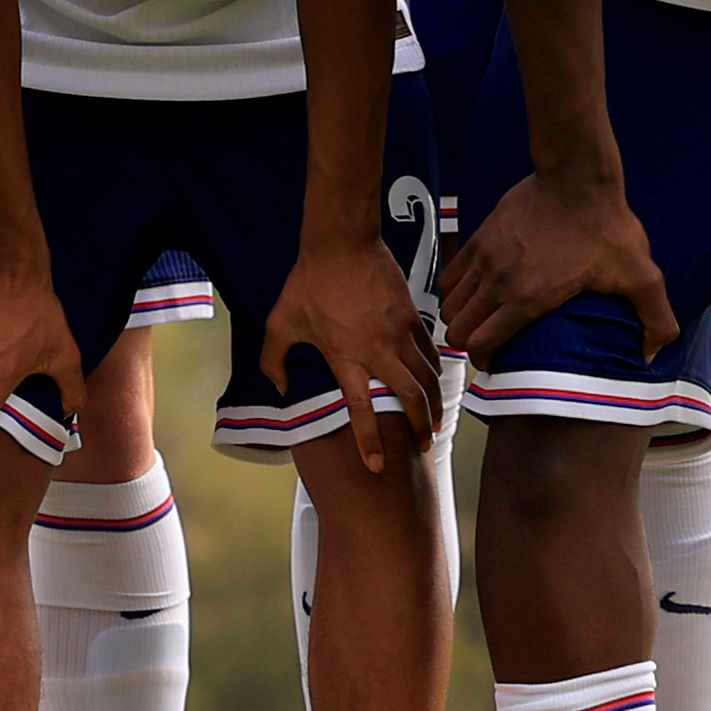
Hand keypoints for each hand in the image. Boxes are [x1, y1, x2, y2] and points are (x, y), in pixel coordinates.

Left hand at [267, 224, 443, 475]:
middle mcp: (379, 351)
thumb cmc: (309, 283)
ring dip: (433, 404)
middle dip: (419, 427)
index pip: (362, 410)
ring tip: (434, 422)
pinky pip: (431, 353)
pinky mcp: (413, 318)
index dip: (371, 442)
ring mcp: (400, 334)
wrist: (343, 243)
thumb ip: (273, 358)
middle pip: (409, 398)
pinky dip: (436, 372)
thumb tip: (277, 387)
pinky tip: (435, 382)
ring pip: (427, 378)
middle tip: (423, 445)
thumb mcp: (280, 322)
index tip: (378, 467)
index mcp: (346, 357)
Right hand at [438, 161, 672, 359]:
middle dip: (468, 343)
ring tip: (478, 322)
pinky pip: (449, 275)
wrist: (576, 177)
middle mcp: (497, 281)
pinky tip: (473, 291)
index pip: (481, 343)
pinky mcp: (479, 238)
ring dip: (459, 318)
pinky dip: (454, 291)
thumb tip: (651, 354)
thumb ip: (655, 319)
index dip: (485, 360)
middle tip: (486, 346)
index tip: (497, 363)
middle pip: (457, 328)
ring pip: (449, 303)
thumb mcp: (641, 276)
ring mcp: (484, 258)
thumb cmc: (605, 225)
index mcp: (528, 298)